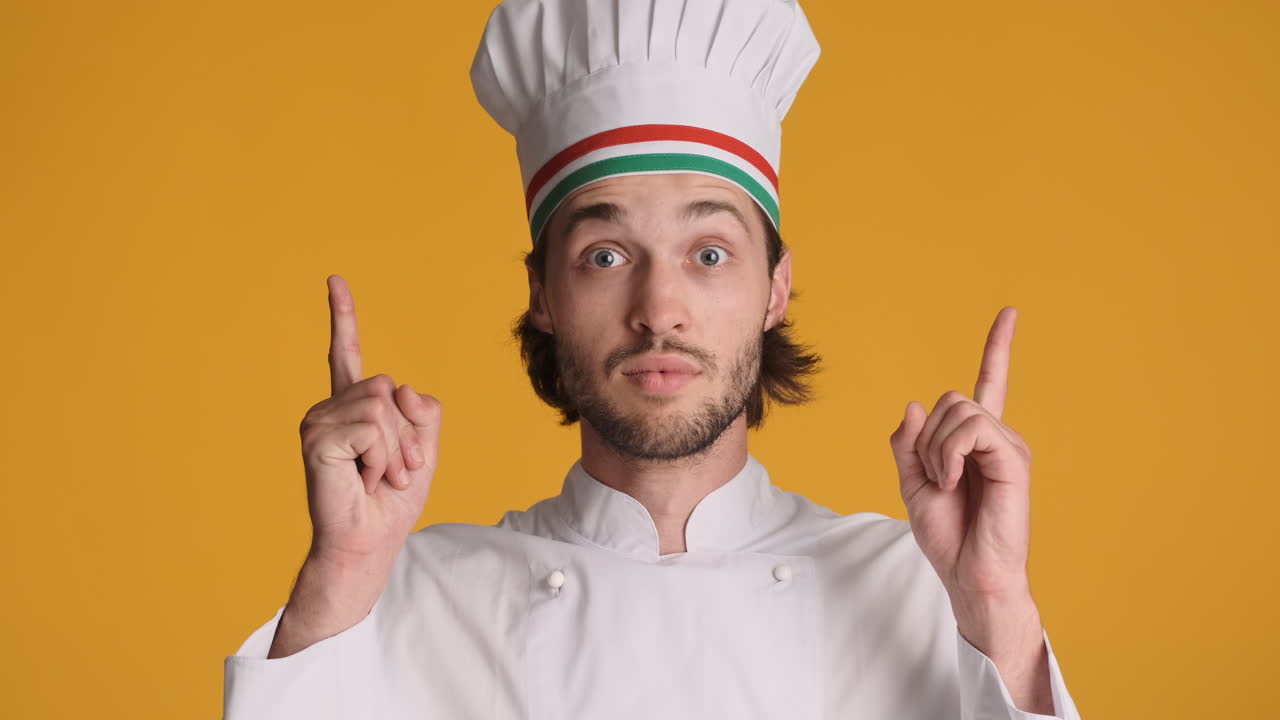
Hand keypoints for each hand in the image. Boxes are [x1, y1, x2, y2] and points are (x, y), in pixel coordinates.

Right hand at [298, 274, 441, 567]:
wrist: (369, 542)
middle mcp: (330, 409)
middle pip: (389, 388)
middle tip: (395, 471)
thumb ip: (421, 411)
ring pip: (382, 407)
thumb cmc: (391, 501)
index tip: (335, 280)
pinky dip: (382, 458)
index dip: (343, 317)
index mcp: (352, 408)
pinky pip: (371, 428)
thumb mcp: (423, 450)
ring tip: (378, 477)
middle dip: (407, 435)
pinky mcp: (316, 439)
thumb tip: (399, 388)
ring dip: (396, 450)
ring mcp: (318, 422)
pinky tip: (363, 479)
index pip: (346, 355)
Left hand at [889, 307, 1033, 602]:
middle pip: (949, 399)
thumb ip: (909, 444)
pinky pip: (971, 430)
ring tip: (948, 485)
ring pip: (957, 412)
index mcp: (977, 441)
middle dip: (926, 438)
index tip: (1010, 312)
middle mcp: (999, 437)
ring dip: (936, 450)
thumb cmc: (948, 536)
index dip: (998, 347)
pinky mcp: (1014, 460)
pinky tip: (956, 483)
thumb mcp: (912, 484)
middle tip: (936, 479)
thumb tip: (914, 403)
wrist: (970, 575)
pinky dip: (949, 456)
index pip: (989, 383)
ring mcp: (1009, 446)